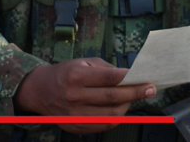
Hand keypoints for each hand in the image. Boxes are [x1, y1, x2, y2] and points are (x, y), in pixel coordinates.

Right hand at [14, 59, 154, 133]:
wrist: (39, 91)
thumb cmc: (65, 74)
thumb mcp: (81, 63)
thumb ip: (105, 69)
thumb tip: (130, 77)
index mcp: (75, 76)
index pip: (109, 78)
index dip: (130, 79)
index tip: (146, 78)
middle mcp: (74, 96)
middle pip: (113, 97)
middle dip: (135, 93)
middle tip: (150, 90)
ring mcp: (75, 114)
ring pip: (111, 115)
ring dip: (128, 106)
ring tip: (134, 99)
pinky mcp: (76, 126)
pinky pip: (104, 125)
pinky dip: (117, 118)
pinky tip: (122, 109)